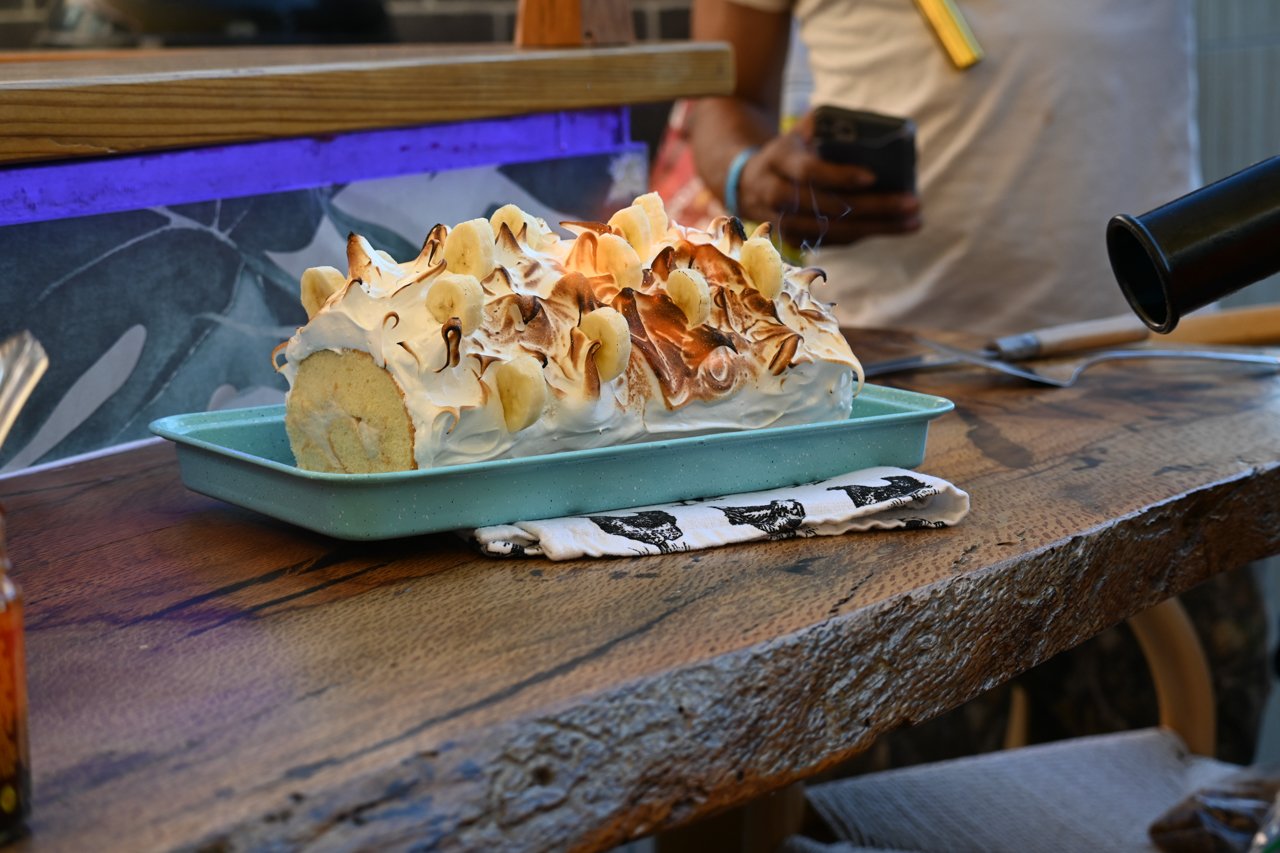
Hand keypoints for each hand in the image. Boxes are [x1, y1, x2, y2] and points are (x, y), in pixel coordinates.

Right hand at [734, 123, 921, 248]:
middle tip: (911, 202)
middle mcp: (775, 195)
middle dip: (873, 207)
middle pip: (827, 208)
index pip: (809, 173)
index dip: (839, 177)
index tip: (873, 176)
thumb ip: (828, 126)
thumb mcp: (799, 131)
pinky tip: (895, 227)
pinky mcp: (794, 240)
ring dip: (877, 228)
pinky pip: (834, 240)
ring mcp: (783, 222)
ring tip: (913, 220)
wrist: (745, 184)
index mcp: (778, 161)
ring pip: (833, 231)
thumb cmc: (788, 151)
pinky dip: (866, 234)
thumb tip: (877, 130)